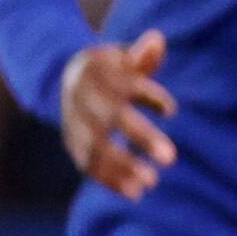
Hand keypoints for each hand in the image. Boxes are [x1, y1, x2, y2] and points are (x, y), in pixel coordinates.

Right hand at [59, 31, 178, 199]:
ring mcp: (74, 121)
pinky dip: (108, 179)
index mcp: (99, 72)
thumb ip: (141, 55)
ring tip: (151, 183)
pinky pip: (86, 163)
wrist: (64, 76)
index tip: (171, 109)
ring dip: (123, 166)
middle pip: (112, 118)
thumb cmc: (110, 68)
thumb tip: (156, 42)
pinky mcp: (72, 140)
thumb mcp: (122, 56)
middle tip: (171, 158)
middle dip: (141, 137)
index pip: (125, 84)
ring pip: (97, 146)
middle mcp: (84, 98)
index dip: (148, 95)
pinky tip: (134, 193)